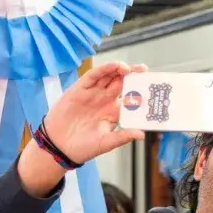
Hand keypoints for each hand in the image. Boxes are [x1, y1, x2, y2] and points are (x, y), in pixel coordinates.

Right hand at [19, 62, 146, 195]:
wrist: (59, 146)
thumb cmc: (83, 147)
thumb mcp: (106, 143)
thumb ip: (122, 136)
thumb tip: (141, 134)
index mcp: (114, 112)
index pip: (130, 98)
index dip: (140, 92)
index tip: (152, 89)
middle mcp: (105, 100)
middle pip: (122, 83)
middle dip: (133, 75)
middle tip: (144, 71)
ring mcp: (93, 93)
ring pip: (109, 76)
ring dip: (119, 70)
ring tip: (130, 68)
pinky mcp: (80, 89)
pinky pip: (93, 76)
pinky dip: (104, 69)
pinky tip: (113, 66)